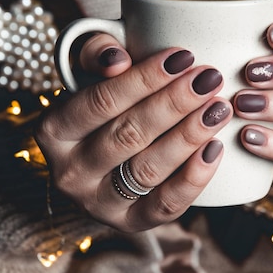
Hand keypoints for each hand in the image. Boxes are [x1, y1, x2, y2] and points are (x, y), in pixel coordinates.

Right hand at [36, 44, 232, 231]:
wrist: (100, 152)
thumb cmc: (101, 101)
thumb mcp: (88, 67)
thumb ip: (96, 50)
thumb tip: (117, 61)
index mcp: (54, 130)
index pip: (101, 102)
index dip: (144, 79)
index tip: (183, 57)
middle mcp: (70, 172)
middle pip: (128, 135)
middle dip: (174, 104)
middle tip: (209, 79)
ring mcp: (98, 203)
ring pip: (148, 170)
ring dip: (188, 137)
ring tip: (218, 108)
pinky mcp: (129, 223)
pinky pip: (164, 205)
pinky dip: (193, 178)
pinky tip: (215, 147)